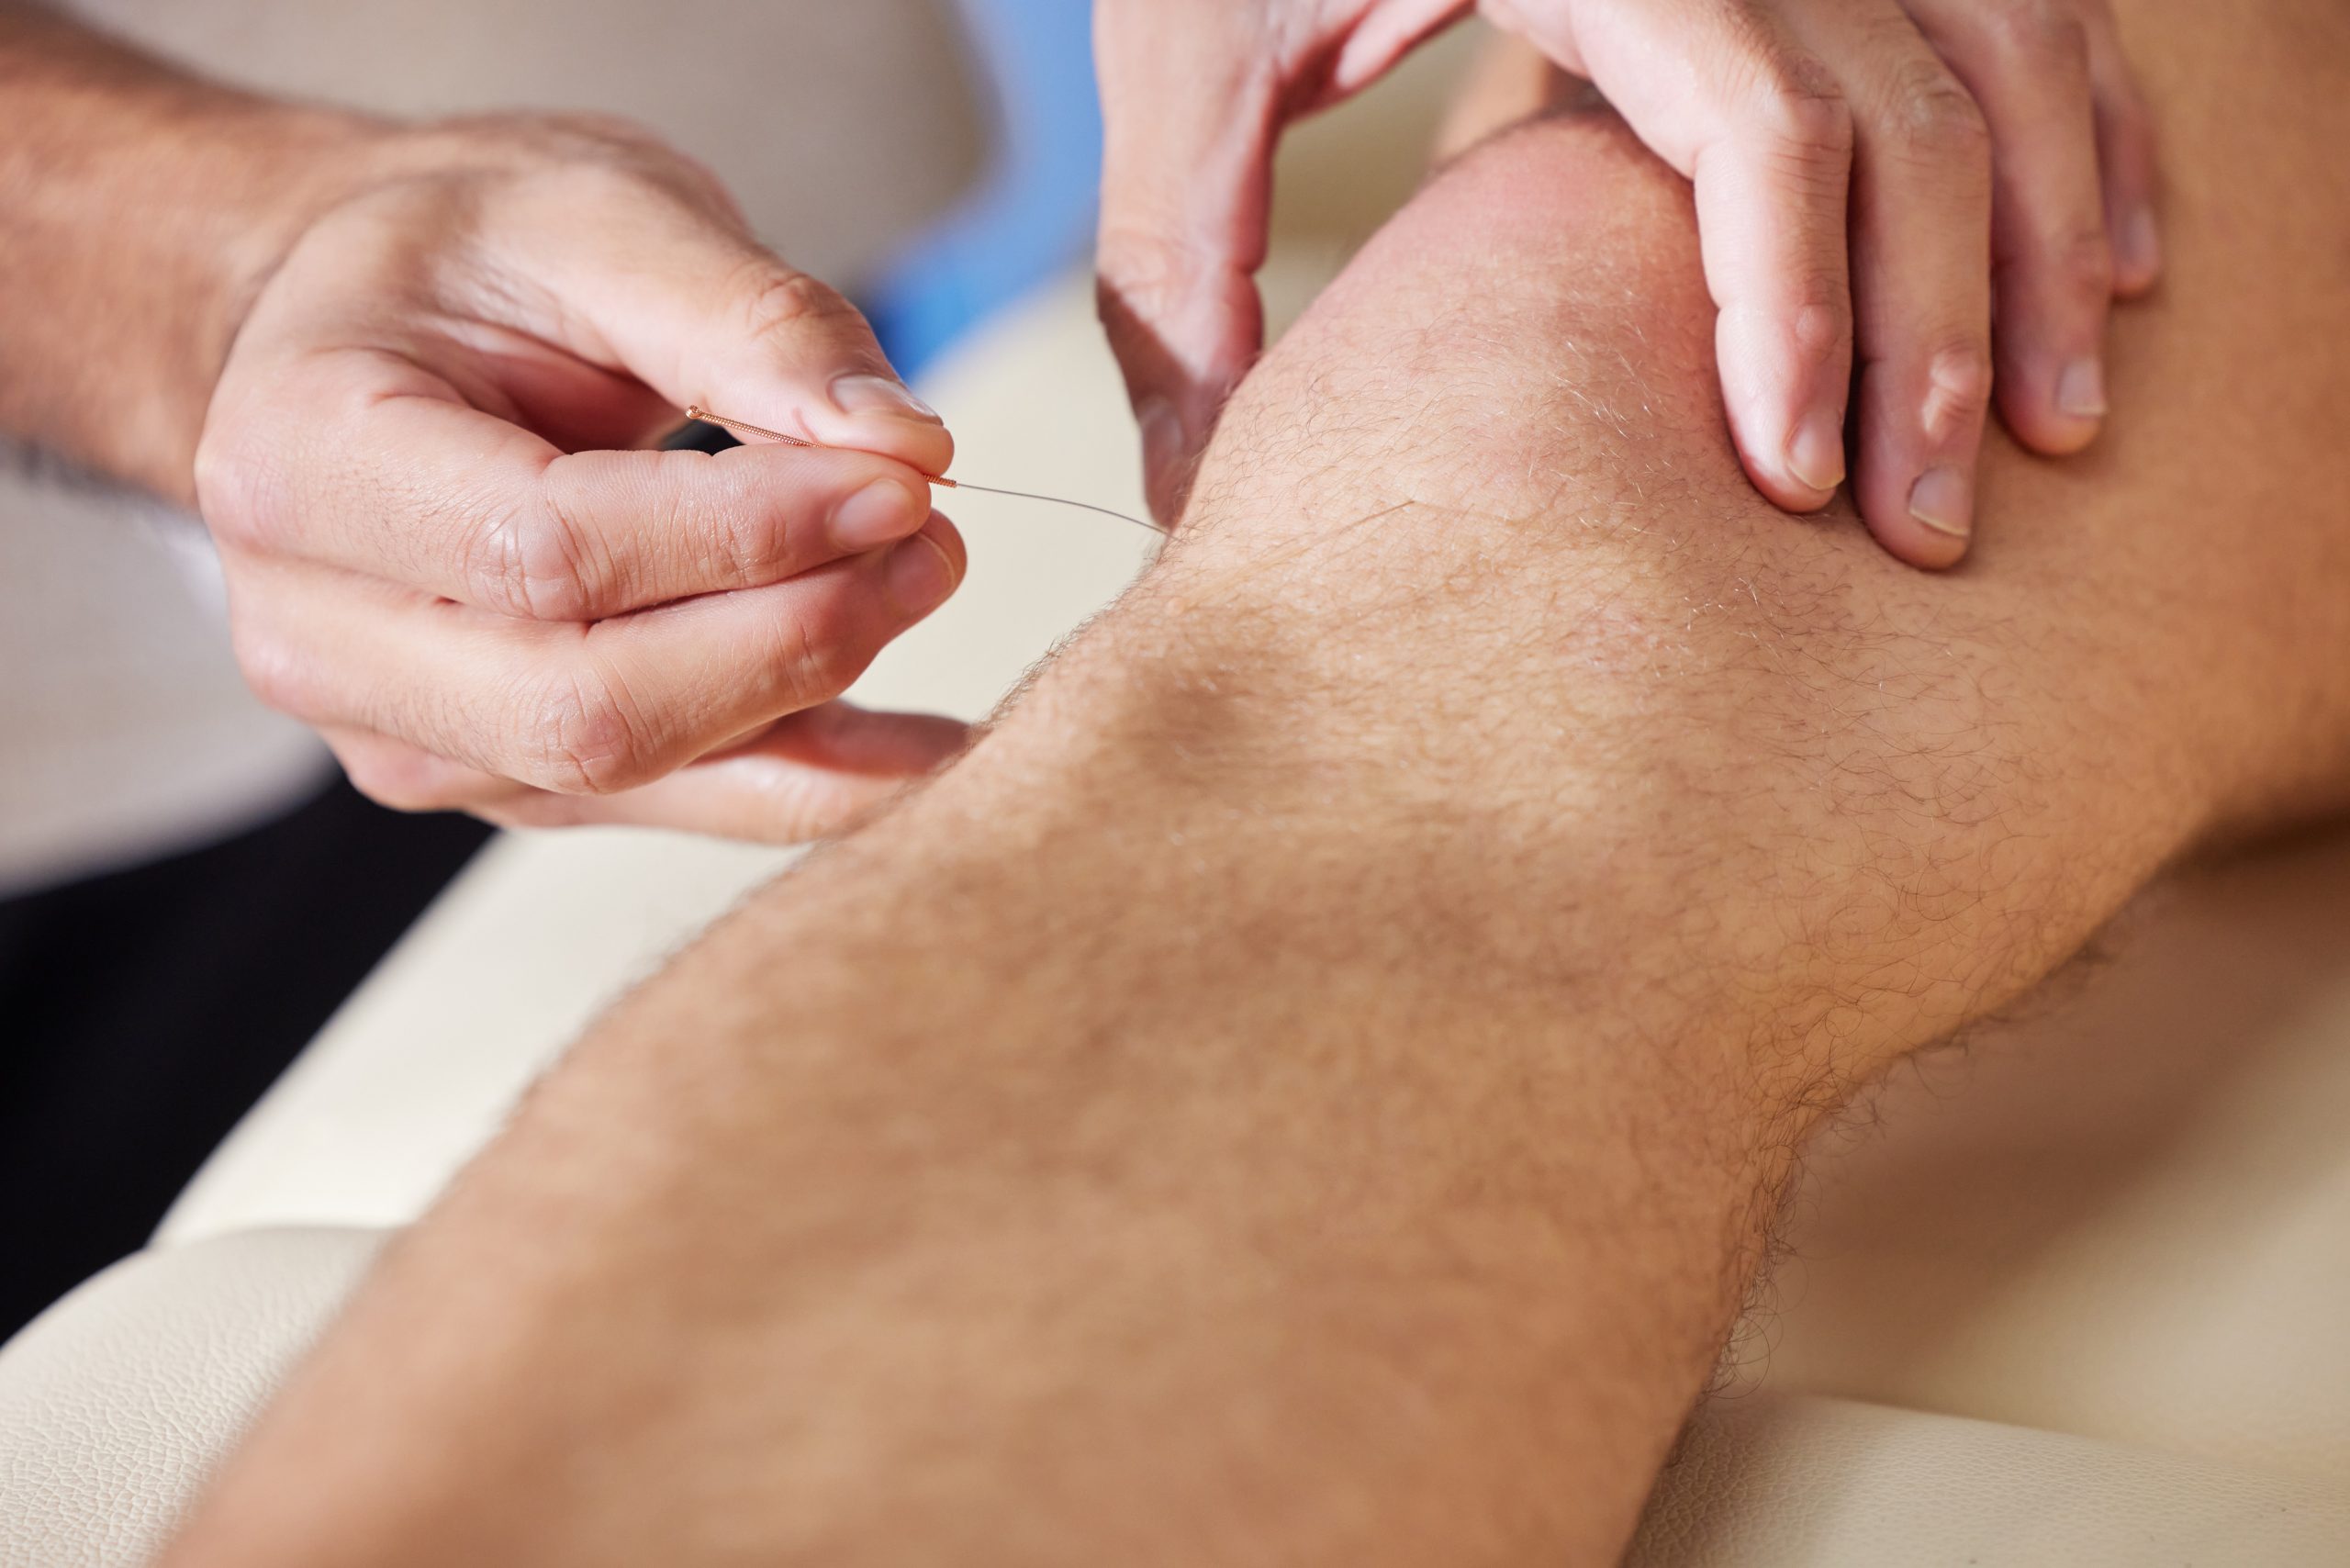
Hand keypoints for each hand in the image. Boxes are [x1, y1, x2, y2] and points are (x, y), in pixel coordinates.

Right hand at [196, 113, 969, 838]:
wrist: (356, 331)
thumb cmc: (465, 257)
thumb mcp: (595, 212)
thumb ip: (749, 319)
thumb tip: (905, 446)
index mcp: (301, 456)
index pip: (549, 551)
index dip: (748, 535)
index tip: (904, 483)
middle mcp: (313, 628)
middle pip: (588, 706)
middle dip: (795, 637)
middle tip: (934, 543)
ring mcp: (398, 728)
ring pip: (636, 771)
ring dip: (812, 700)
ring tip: (925, 584)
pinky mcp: (491, 774)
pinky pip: (667, 804)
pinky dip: (808, 778)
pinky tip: (922, 745)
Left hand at [1094, 0, 2159, 564]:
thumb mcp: (1183, 62)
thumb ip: (1184, 269)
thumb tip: (1184, 499)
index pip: (1761, 116)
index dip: (1799, 307)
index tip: (1790, 484)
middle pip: (1916, 104)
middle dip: (1942, 328)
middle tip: (1930, 529)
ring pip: (2012, 47)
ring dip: (2052, 236)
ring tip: (2060, 420)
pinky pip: (2024, 4)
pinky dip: (2086, 128)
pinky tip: (2118, 257)